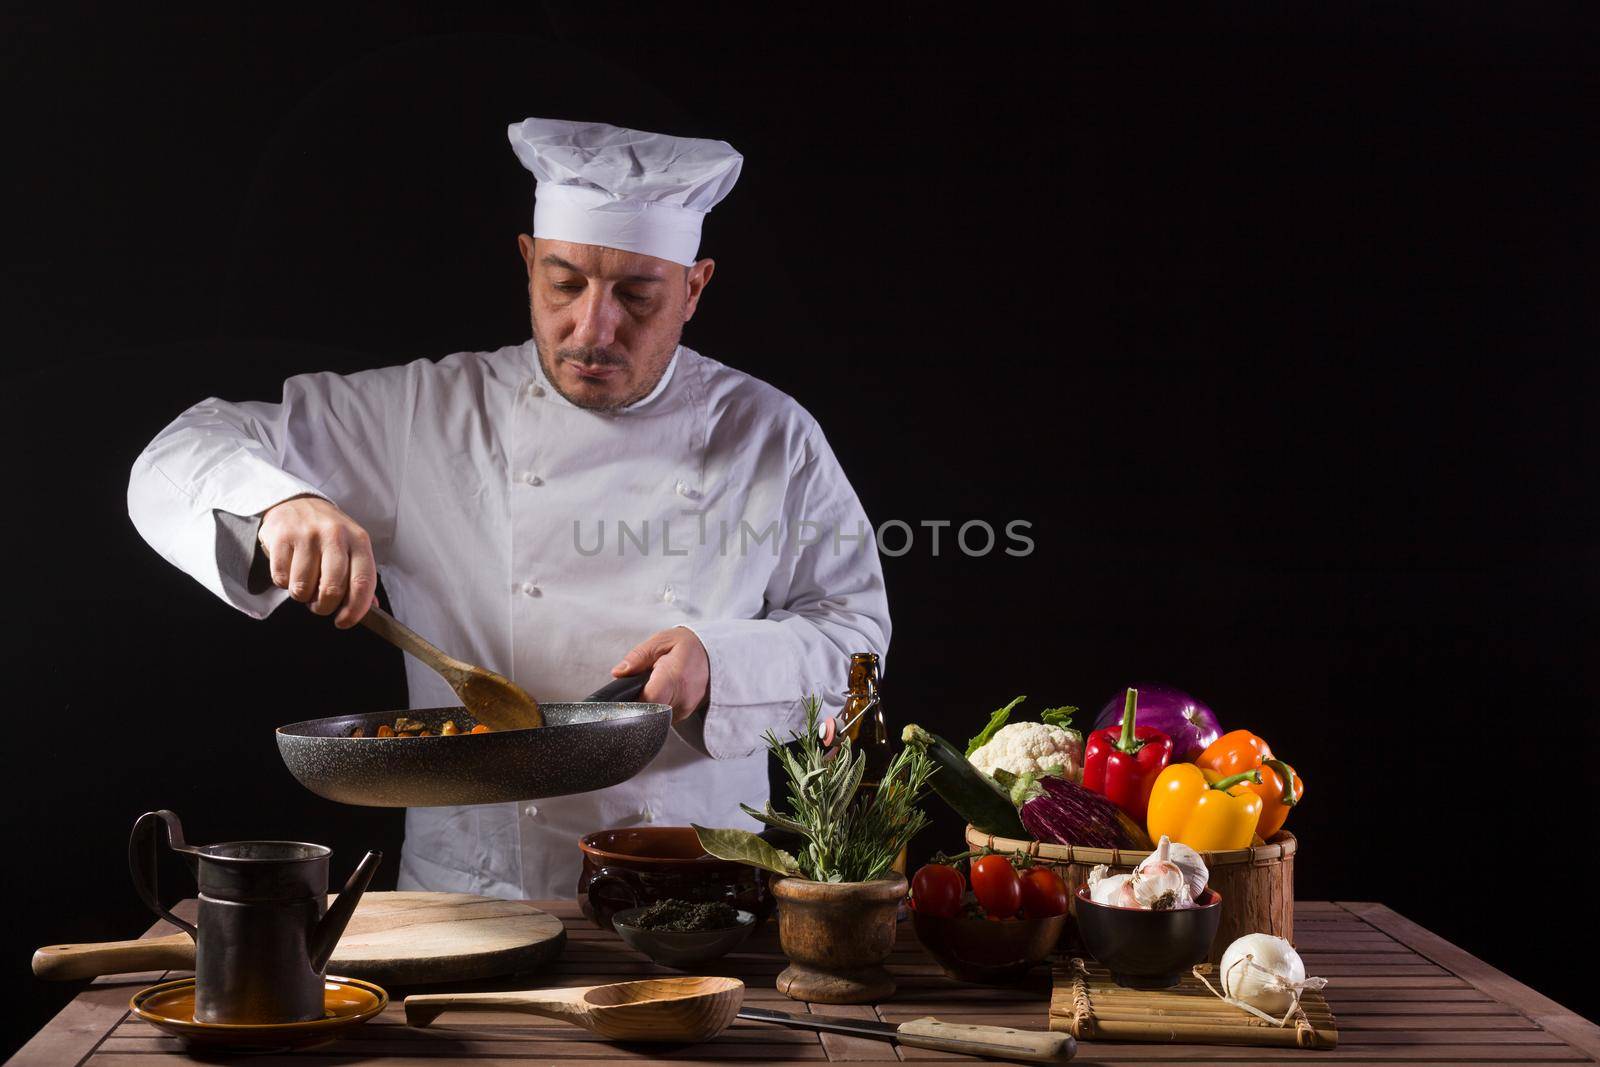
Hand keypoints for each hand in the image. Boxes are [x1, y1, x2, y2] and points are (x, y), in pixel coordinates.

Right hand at [257, 495, 376, 627]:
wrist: (297, 503)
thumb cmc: (329, 535)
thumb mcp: (352, 549)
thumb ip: (361, 578)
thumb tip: (371, 609)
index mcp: (359, 541)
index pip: (363, 583)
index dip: (354, 610)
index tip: (344, 622)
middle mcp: (335, 536)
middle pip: (332, 590)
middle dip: (324, 607)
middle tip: (319, 604)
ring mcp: (307, 535)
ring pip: (302, 588)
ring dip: (302, 596)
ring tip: (305, 584)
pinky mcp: (281, 537)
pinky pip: (280, 578)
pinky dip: (284, 583)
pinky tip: (290, 571)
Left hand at [613, 626, 709, 722]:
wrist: (714, 655)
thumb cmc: (688, 645)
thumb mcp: (661, 641)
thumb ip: (638, 656)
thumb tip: (619, 672)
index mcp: (675, 676)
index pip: (648, 700)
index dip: (633, 700)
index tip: (627, 691)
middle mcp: (683, 697)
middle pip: (648, 712)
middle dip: (637, 702)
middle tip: (639, 685)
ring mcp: (685, 709)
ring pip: (655, 717)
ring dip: (648, 704)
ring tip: (653, 685)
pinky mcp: (685, 715)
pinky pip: (664, 717)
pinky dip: (657, 706)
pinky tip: (662, 692)